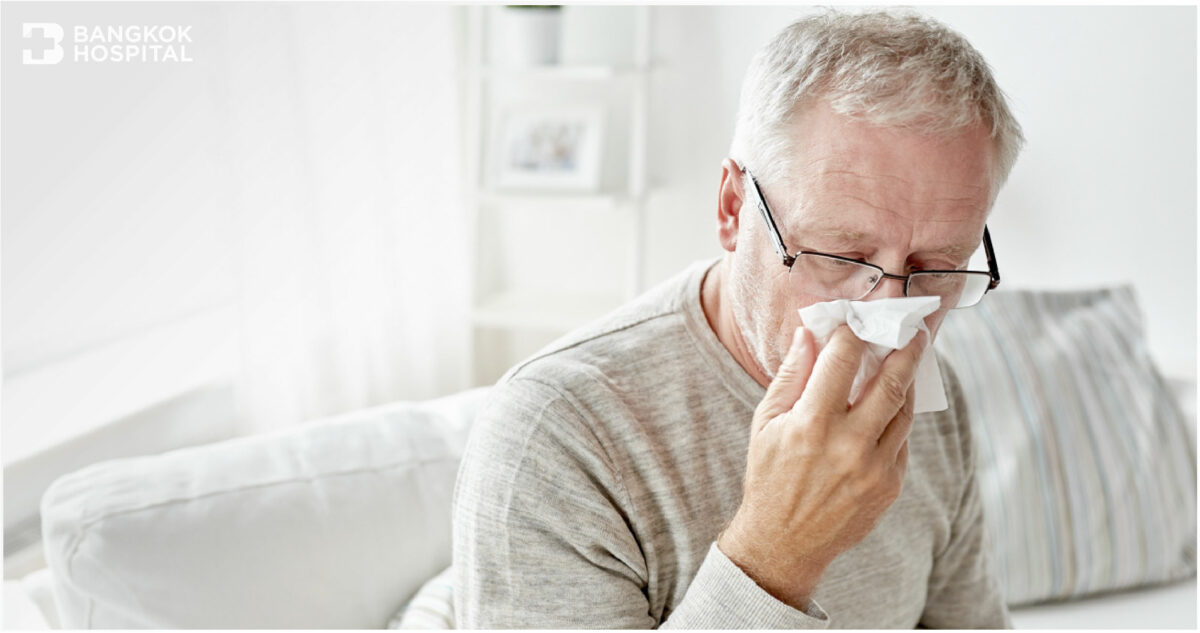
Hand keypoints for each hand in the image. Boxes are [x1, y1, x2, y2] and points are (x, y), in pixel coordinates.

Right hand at [717, 324, 925, 608]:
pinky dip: (897, 420)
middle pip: (891, 383)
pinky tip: (890, 408)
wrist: (783, 542)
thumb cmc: (769, 476)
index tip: (856, 321)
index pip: (843, 360)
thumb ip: (791, 375)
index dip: (852, 334)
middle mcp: (849, 445)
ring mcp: (875, 469)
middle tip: (912, 332)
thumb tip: (809, 334)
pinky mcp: (890, 487)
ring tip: (907, 364)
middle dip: (905, 351)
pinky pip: (902, 442)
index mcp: (812, 424)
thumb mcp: (766, 422)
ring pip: (904, 412)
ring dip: (907, 384)